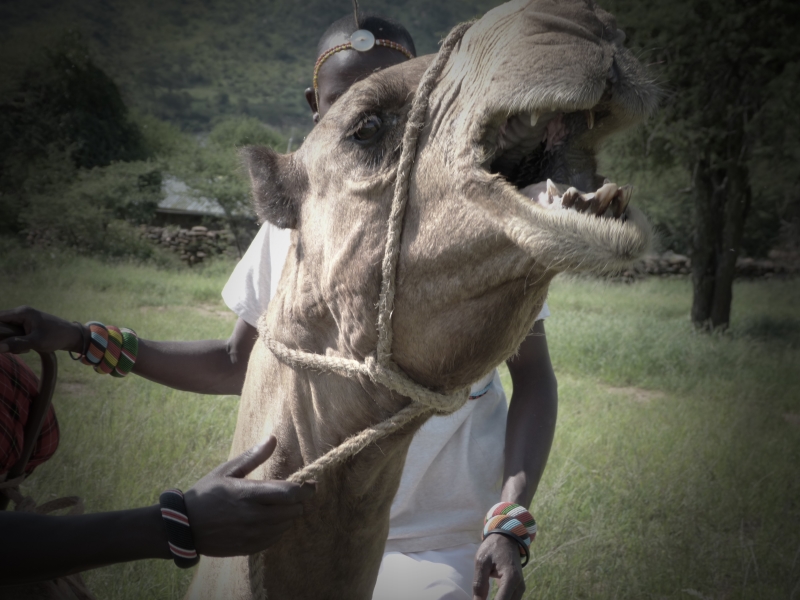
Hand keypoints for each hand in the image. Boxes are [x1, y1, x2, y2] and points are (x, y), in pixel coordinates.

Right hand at [0, 306, 83, 354]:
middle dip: (4, 339)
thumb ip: (16, 344)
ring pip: (7, 333)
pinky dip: (18, 343)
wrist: (72, 337)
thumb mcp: (36, 342)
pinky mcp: (27, 327)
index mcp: (22, 312)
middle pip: (1, 325)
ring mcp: (24, 320)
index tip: (0, 340)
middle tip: (15, 348)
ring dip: (12, 343)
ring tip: (25, 349)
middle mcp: (21, 313)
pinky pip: (14, 335)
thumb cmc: (56, 336)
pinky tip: (28, 349)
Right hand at [184, 436, 314, 556]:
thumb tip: (273, 439)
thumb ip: (253, 456)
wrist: (185, 526)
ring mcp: (251, 534)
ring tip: (280, 506)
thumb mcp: (227, 470)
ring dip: (289, 515)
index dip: (305, 489)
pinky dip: (278, 529)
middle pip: (293, 510)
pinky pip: (275, 539)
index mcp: (248, 494)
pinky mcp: (249, 548)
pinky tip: (270, 521)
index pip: (289, 493)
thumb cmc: (206, 494)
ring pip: (286, 526)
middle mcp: (253, 516)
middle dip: (298, 501)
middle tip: (295, 494)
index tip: (310, 484)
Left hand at [472, 534, 524, 599]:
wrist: (507, 537)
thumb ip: (479, 584)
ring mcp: (520, 588)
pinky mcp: (518, 588)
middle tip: (478, 599)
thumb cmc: (493, 548)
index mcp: (511, 578)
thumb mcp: (482, 562)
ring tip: (482, 598)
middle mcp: (519, 586)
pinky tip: (489, 599)